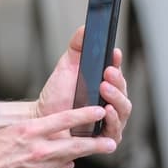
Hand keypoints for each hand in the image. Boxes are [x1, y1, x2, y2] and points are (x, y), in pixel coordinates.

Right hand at [0, 106, 115, 167]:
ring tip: (103, 150)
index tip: (99, 110)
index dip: (84, 114)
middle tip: (111, 141)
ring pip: (67, 160)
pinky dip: (62, 167)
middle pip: (73, 145)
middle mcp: (36, 149)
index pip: (62, 120)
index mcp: (27, 131)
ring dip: (84, 155)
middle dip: (94, 143)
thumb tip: (22, 134)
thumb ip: (15, 134)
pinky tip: (69, 164)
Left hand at [34, 25, 131, 142]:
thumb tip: (86, 27)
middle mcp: (112, 103)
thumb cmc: (57, 95)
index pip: (118, 73)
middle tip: (107, 72)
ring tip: (105, 89)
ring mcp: (111, 121)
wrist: (42, 121)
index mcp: (107, 85)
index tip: (114, 53)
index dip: (118, 63)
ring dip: (117, 98)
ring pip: (124, 110)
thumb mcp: (67, 66)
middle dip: (118, 81)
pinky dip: (114, 121)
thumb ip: (78, 46)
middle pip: (124, 91)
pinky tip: (107, 112)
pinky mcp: (105, 139)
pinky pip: (116, 131)